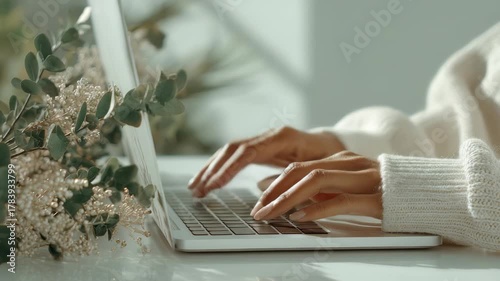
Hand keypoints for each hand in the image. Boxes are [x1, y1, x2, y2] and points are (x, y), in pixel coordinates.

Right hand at [189, 126, 344, 196]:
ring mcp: (262, 140)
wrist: (331, 145)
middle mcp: (269, 136)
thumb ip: (292, 177)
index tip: (215, 185)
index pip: (248, 151)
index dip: (229, 168)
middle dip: (213, 170)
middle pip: (233, 149)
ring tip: (195, 187)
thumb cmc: (328, 158)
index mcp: (283, 138)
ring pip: (229, 151)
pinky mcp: (259, 148)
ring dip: (211, 169)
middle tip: (198, 189)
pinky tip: (208, 180)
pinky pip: (234, 156)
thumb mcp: (316, 168)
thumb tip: (262, 189)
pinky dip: (219, 168)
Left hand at [251, 151, 382, 221]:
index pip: (300, 166)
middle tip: (257, 208)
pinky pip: (342, 200)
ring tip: (270, 213)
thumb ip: (327, 189)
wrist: (434, 193)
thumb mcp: (353, 188)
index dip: (276, 182)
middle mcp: (352, 164)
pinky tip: (300, 216)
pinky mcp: (378, 198)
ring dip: (288, 198)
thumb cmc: (390, 193)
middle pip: (302, 170)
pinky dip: (317, 208)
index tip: (258, 196)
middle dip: (274, 190)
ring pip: (317, 180)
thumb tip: (294, 200)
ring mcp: (365, 178)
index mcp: (344, 160)